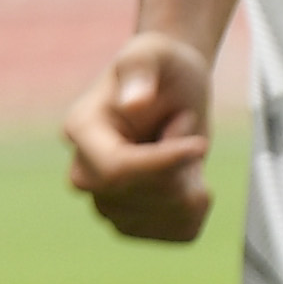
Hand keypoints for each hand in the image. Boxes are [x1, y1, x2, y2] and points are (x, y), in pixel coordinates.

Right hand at [64, 31, 215, 243]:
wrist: (174, 88)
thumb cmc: (162, 66)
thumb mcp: (155, 52)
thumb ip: (140, 69)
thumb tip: (132, 103)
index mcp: (81, 130)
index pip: (118, 169)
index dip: (165, 162)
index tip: (201, 144)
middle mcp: (85, 173)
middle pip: (141, 197)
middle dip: (180, 169)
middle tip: (182, 125)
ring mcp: (106, 204)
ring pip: (165, 216)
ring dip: (192, 182)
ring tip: (181, 147)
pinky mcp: (134, 223)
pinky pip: (180, 231)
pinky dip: (199, 205)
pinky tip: (189, 176)